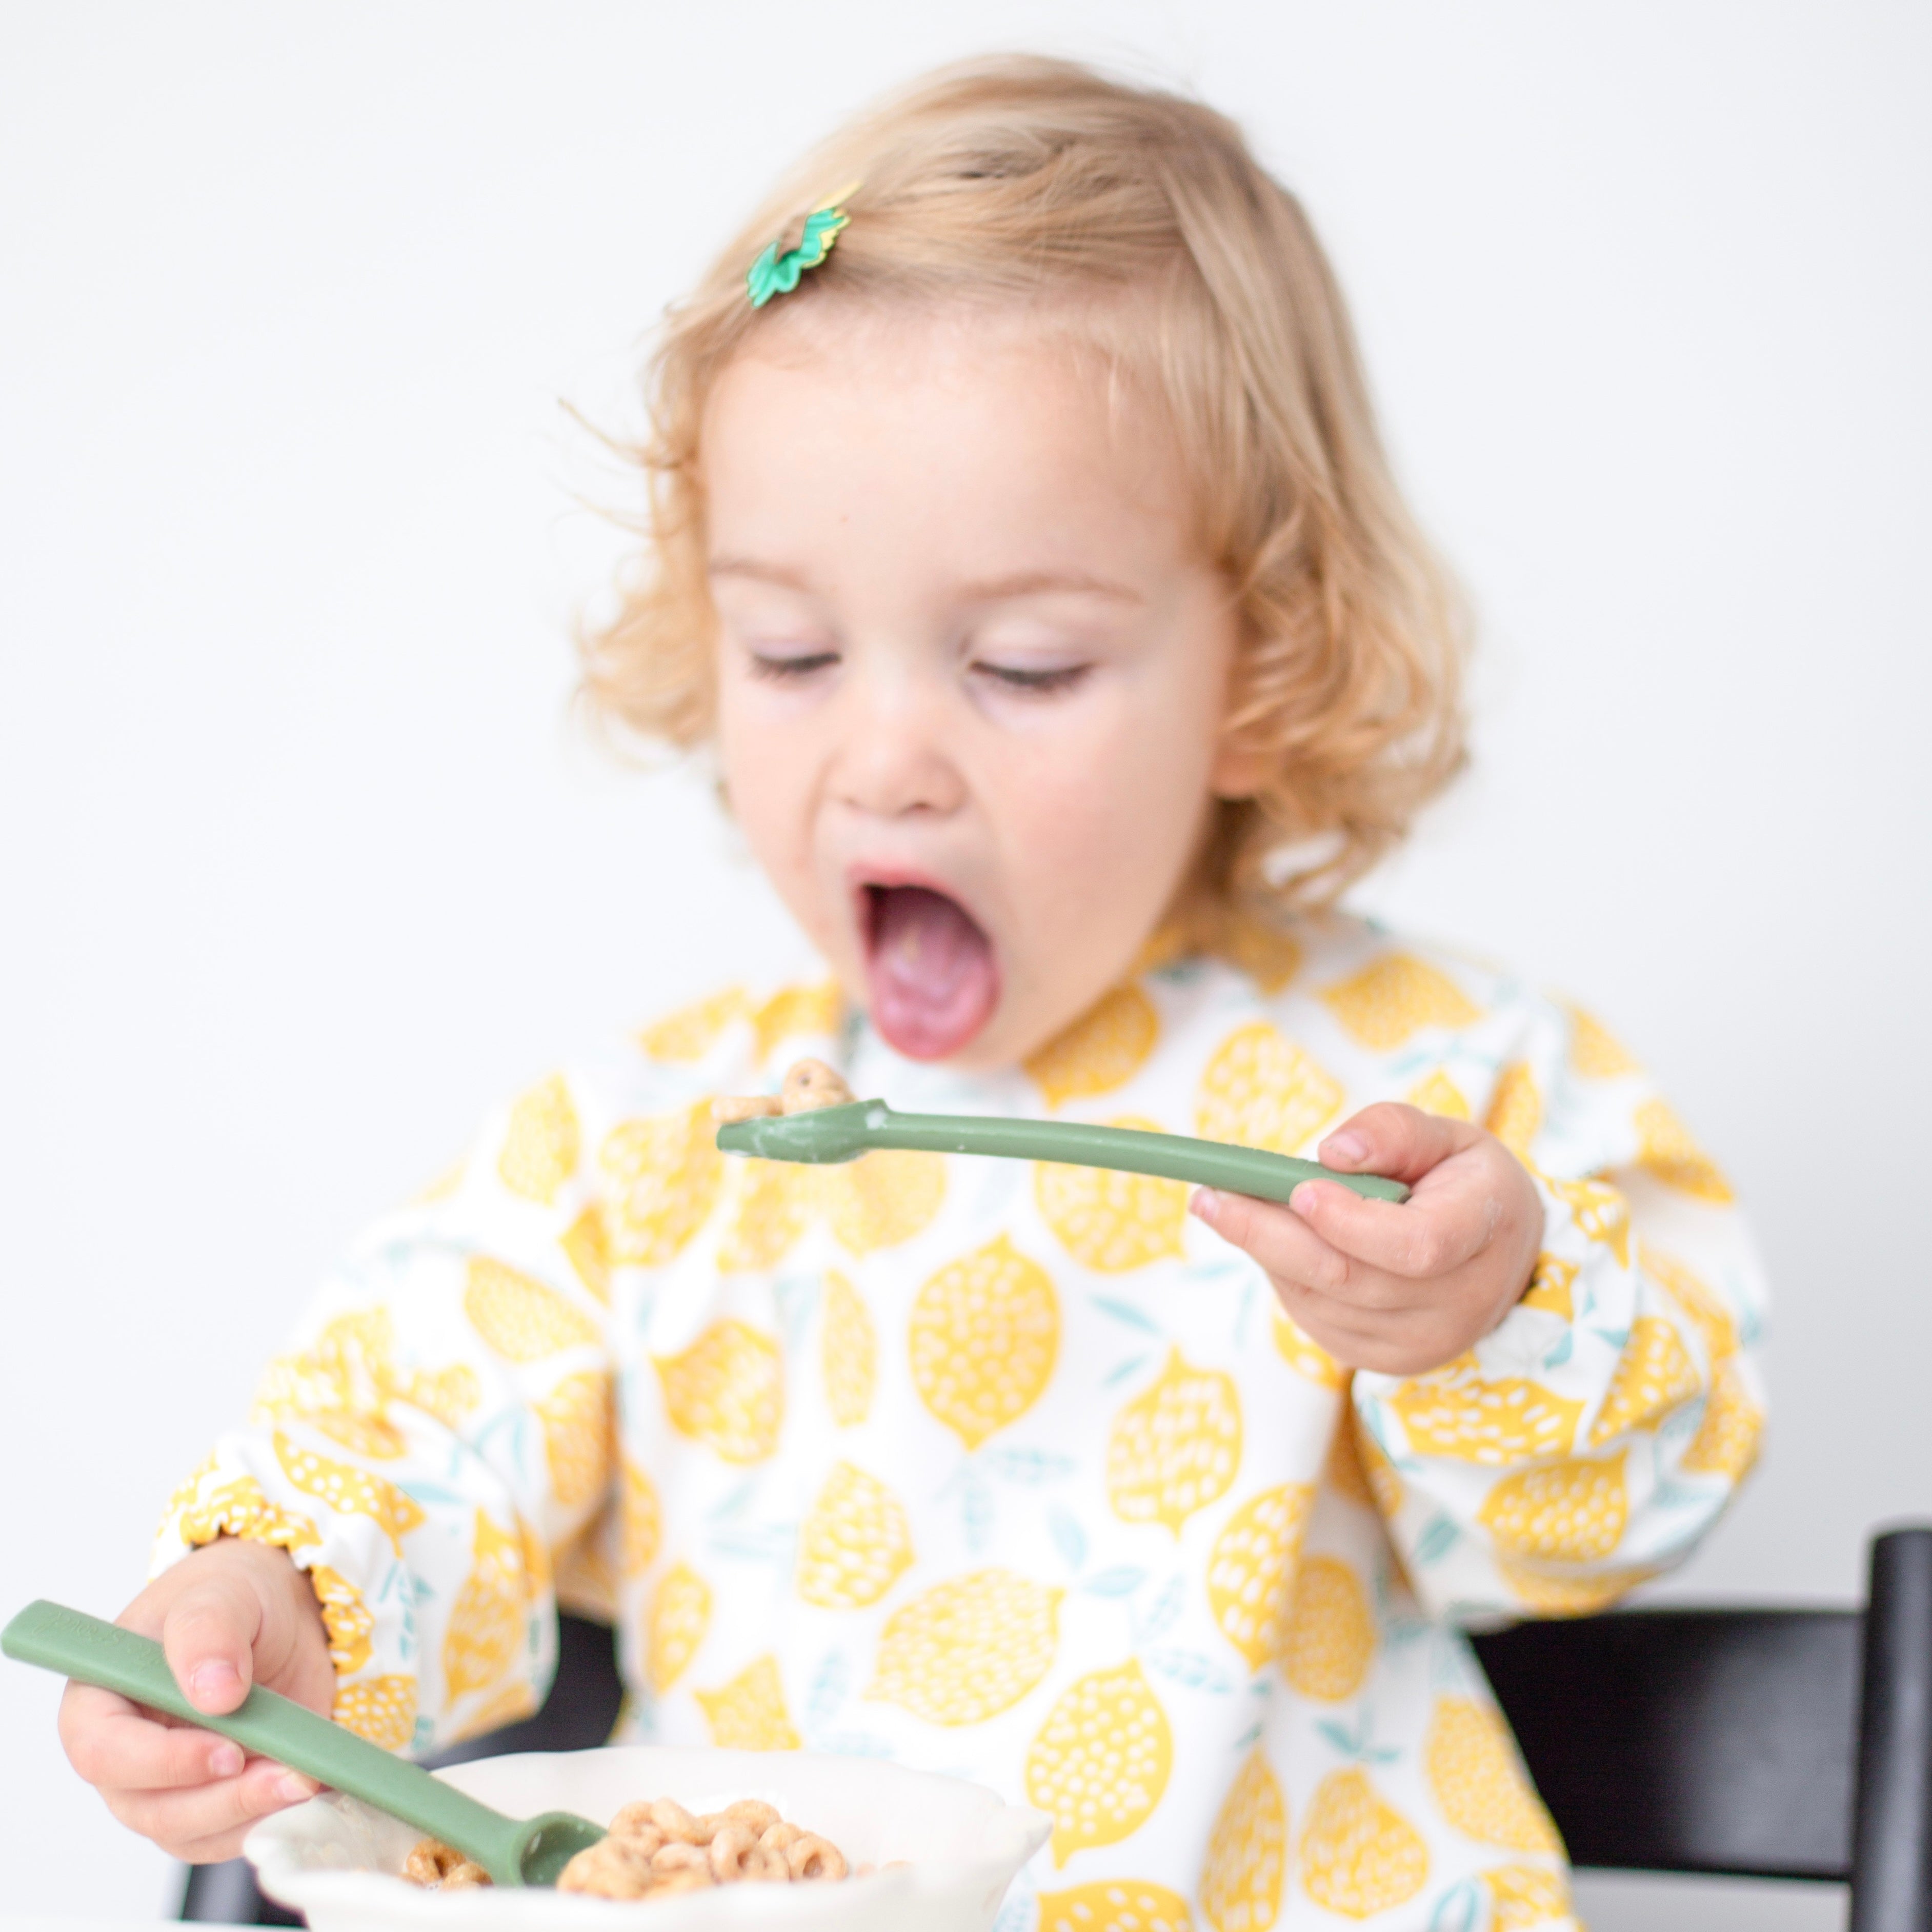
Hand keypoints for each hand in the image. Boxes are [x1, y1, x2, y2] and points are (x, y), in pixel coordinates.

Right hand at [58, 1536, 335, 1861]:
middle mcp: (125, 1754)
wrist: (283, 1611)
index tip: (226, 1751)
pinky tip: (310, 1786)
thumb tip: (213, 1693)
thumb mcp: (222, 1591)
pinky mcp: (214, 1799)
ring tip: (307, 1778)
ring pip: (191, 1832)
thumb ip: (208, 1630)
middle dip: (220, 1799)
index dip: (159, 1762)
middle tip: (286, 1775)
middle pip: (150, 1808)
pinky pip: (229, 1833)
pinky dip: (270, 1818)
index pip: (102, 1751)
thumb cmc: (234, 1595)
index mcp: (100, 1699)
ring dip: (250, 1814)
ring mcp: (167, 1785)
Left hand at [1191, 1102, 1542, 1376]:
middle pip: (1348, 1279)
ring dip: (1266, 1252)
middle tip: (1208, 1197)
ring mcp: (1422, 1341)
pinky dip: (1284, 1278)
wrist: (1502, 1260)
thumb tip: (1331, 1153)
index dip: (1351, 1222)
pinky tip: (1274, 1243)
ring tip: (1231, 1206)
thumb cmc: (1463, 1184)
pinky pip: (1316, 1320)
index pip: (1417, 1245)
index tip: (1299, 1189)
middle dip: (1267, 1234)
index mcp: (1484, 1231)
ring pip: (1321, 1300)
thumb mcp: (1447, 1136)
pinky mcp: (1387, 1360)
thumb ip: (1393, 1132)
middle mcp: (1459, 1302)